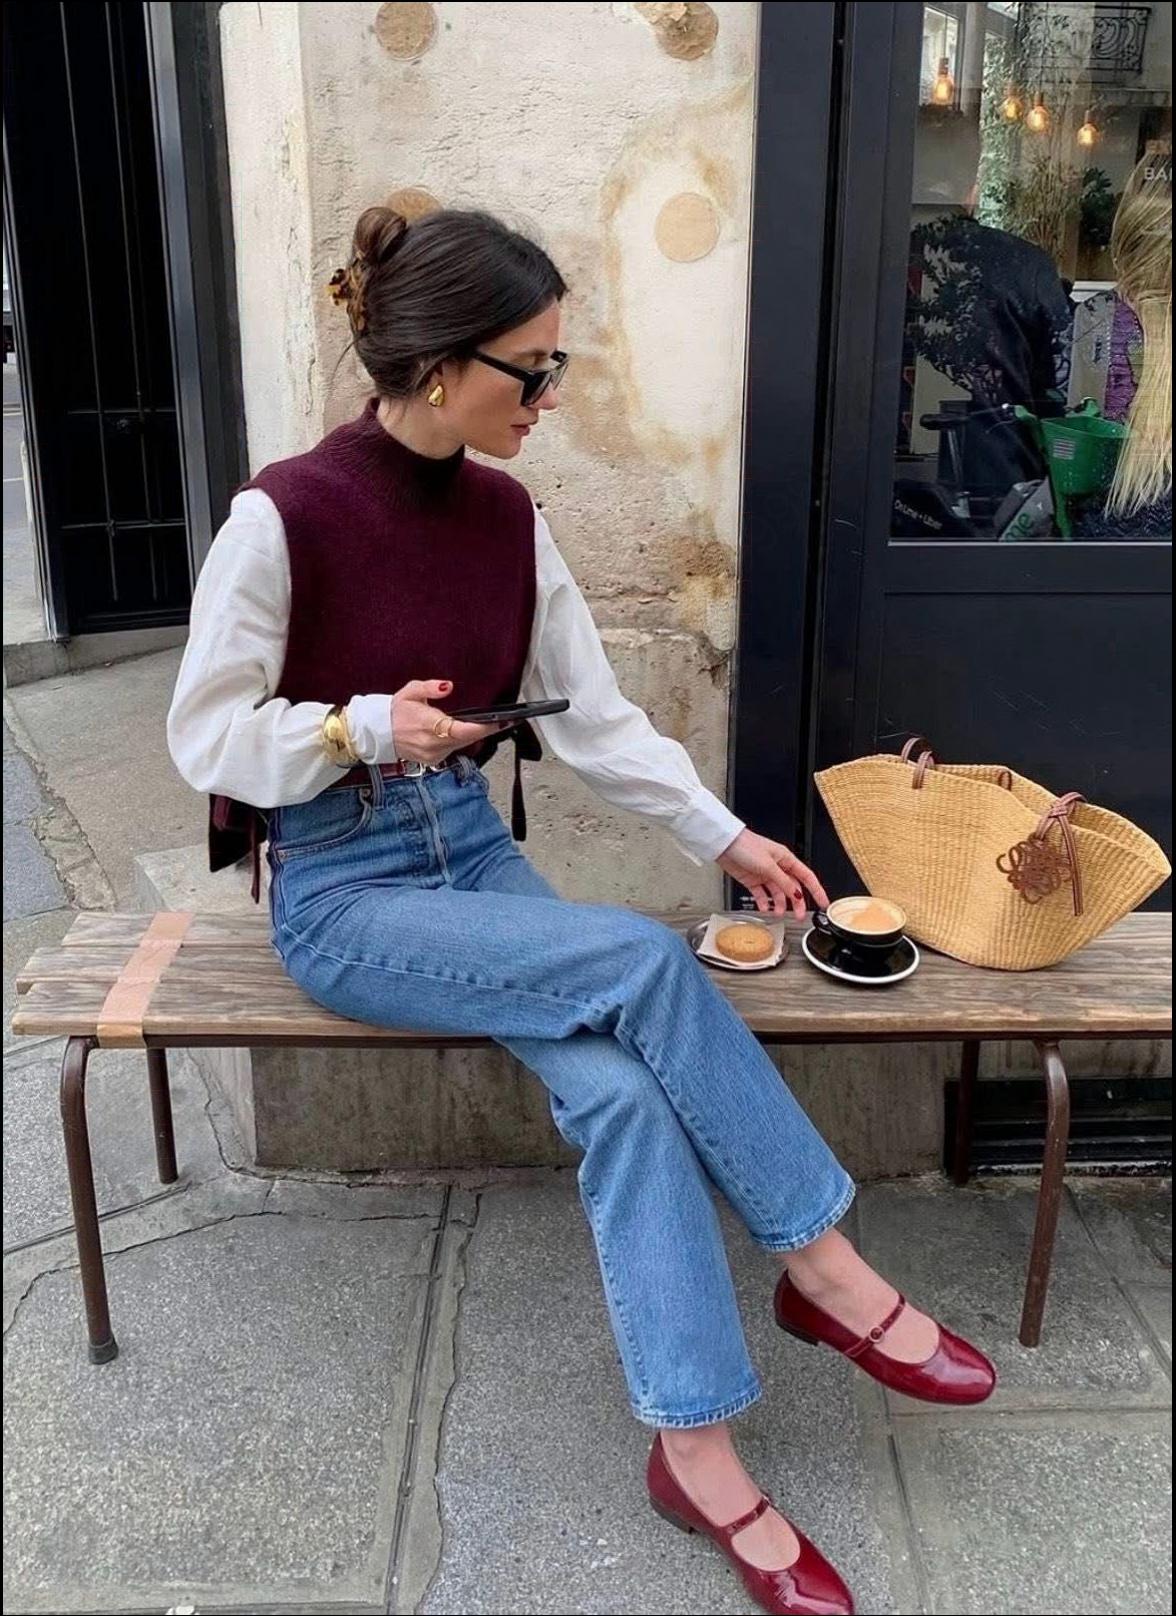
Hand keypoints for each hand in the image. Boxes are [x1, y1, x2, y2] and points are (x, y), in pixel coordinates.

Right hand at [391, 678, 509, 763]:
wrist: (377, 733)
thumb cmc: (394, 712)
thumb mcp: (410, 691)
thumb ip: (430, 687)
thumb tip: (448, 686)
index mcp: (430, 727)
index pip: (464, 730)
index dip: (485, 728)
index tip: (501, 722)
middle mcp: (433, 744)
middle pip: (467, 739)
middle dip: (483, 730)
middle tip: (500, 721)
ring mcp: (433, 755)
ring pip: (460, 745)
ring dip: (468, 735)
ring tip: (481, 724)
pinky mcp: (431, 761)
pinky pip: (451, 750)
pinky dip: (455, 741)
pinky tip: (456, 733)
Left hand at [715, 828, 829, 918]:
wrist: (724, 845)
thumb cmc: (746, 846)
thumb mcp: (768, 865)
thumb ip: (783, 882)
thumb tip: (796, 894)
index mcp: (786, 859)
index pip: (806, 877)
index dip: (816, 890)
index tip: (823, 903)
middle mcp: (777, 867)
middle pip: (793, 888)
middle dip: (797, 903)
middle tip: (799, 916)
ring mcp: (764, 874)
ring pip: (778, 893)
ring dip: (779, 904)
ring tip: (778, 914)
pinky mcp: (752, 880)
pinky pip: (762, 894)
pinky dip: (764, 902)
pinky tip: (764, 908)